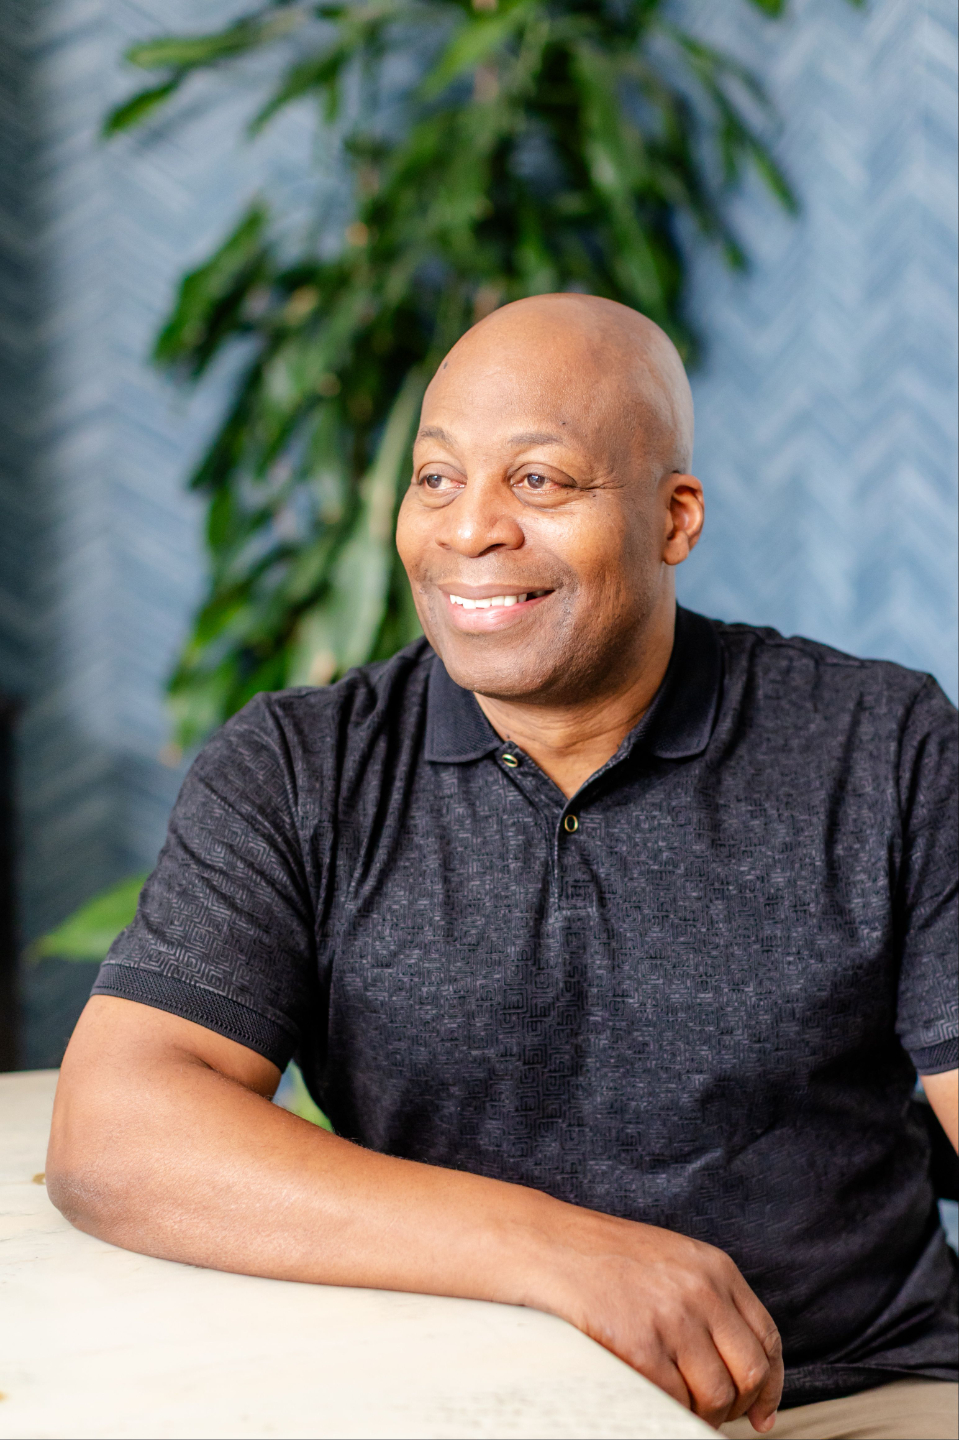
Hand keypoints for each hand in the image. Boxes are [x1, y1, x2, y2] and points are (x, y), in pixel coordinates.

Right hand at [539, 1210, 782, 1432]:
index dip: (772, 1386)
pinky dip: (669, 1411)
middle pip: (750, 1373)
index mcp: (715, 1268)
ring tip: (681, 1407)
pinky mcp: (639, 1346)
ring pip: (716, 1395)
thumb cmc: (607, 1258)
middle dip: (740, 1406)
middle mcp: (701, 1291)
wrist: (551, 1246)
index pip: (767, 1339)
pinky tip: (655, 1400)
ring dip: (703, 1414)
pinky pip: (674, 1401)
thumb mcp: (674, 1261)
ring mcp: (671, 1319)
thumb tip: (742, 1367)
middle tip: (719, 1416)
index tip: (763, 1413)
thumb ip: (711, 1301)